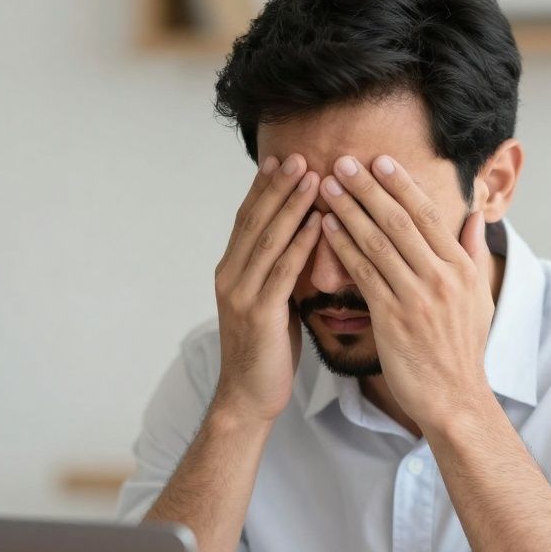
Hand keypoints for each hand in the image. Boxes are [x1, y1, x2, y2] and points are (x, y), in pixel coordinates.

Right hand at [212, 154, 321, 423]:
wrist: (248, 396)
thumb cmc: (266, 352)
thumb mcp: (271, 303)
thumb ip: (278, 272)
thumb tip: (302, 242)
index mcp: (230, 271)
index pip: (248, 219)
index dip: (264, 188)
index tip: (283, 160)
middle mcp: (230, 276)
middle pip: (255, 220)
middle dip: (278, 186)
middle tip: (300, 155)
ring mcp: (242, 294)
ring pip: (269, 239)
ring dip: (292, 205)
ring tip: (313, 176)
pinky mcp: (260, 313)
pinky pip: (283, 270)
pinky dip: (302, 243)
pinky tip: (320, 222)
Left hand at [318, 154, 495, 430]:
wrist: (453, 398)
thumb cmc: (462, 350)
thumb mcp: (480, 298)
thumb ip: (474, 254)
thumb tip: (474, 216)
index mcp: (461, 268)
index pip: (428, 215)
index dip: (401, 185)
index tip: (379, 161)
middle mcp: (441, 277)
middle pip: (400, 221)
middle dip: (369, 188)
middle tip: (343, 162)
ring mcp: (417, 297)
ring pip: (378, 243)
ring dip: (350, 211)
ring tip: (327, 186)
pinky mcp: (393, 318)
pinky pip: (363, 274)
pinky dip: (343, 247)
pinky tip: (326, 228)